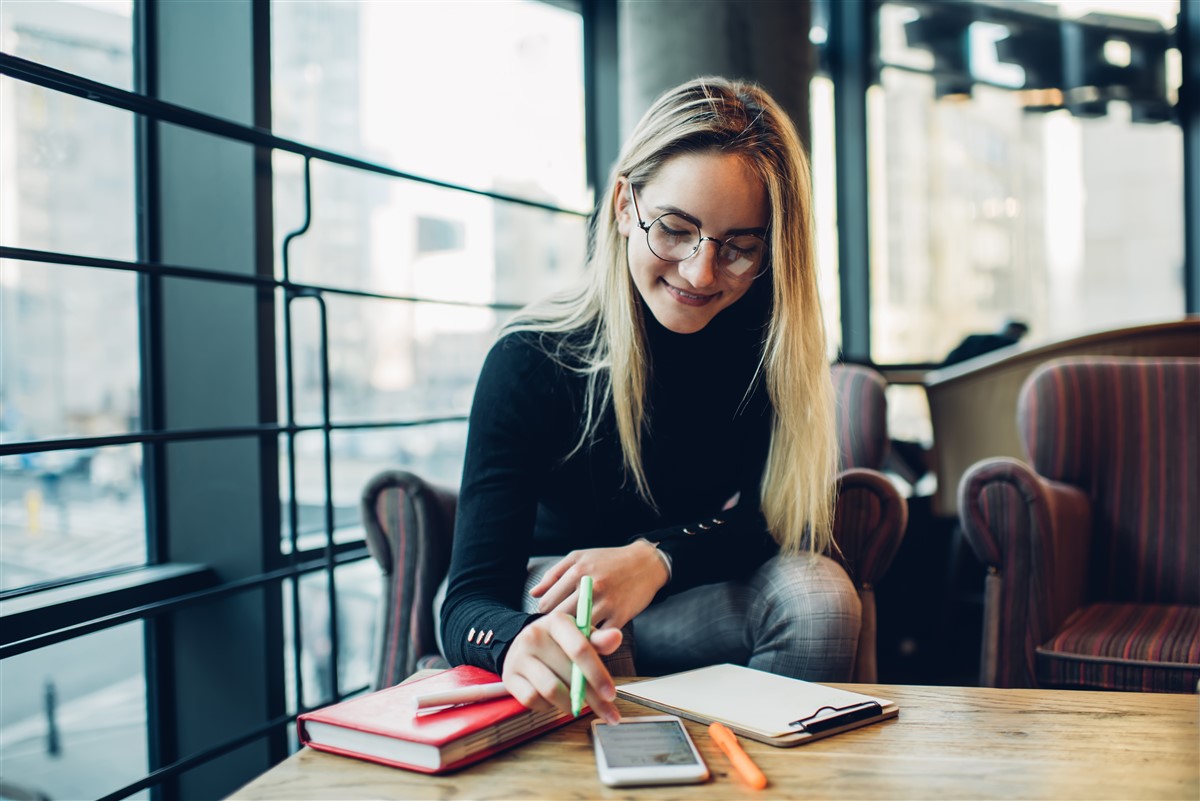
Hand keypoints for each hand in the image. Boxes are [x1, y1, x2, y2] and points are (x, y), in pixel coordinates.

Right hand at [501, 612, 622, 723]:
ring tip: (580, 705)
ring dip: (571, 704)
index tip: (612, 695)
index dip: (598, 674)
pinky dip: (548, 706)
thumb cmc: (560, 642)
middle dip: (592, 698)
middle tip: (607, 712)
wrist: (523, 644)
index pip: (580, 649)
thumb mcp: (580, 635)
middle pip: (568, 675)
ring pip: (551, 690)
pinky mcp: (509, 676)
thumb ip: (599, 640)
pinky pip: (533, 700)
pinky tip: (555, 701)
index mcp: (557, 621)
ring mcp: (519, 656)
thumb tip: (616, 637)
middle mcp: (534, 635)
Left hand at [529, 541, 668, 630]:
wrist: (646, 563)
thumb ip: (554, 574)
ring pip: (579, 629)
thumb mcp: (579, 558)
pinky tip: (589, 639)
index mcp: (577, 571)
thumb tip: (533, 594)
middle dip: (555, 628)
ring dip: (572, 636)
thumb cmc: (609, 560)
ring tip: (570, 638)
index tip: (547, 620)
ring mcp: (607, 602)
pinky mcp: (621, 616)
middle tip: (555, 633)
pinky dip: (592, 640)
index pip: (547, 603)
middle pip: (560, 619)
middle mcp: (590, 586)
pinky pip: (600, 636)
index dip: (543, 615)